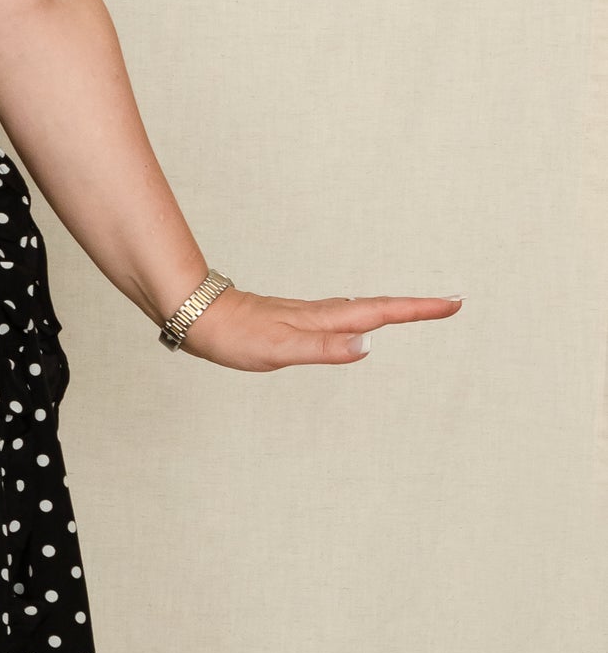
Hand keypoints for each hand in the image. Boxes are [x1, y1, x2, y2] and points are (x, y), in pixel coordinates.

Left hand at [176, 285, 461, 370]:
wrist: (199, 317)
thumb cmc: (235, 337)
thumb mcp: (280, 349)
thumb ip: (324, 348)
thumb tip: (368, 344)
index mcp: (325, 320)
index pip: (382, 312)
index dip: (418, 309)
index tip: (453, 303)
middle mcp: (322, 313)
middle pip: (379, 306)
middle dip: (417, 306)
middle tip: (452, 303)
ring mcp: (310, 316)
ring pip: (362, 308)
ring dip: (394, 308)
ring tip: (420, 309)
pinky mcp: (297, 320)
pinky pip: (343, 314)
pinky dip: (365, 313)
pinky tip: (360, 321)